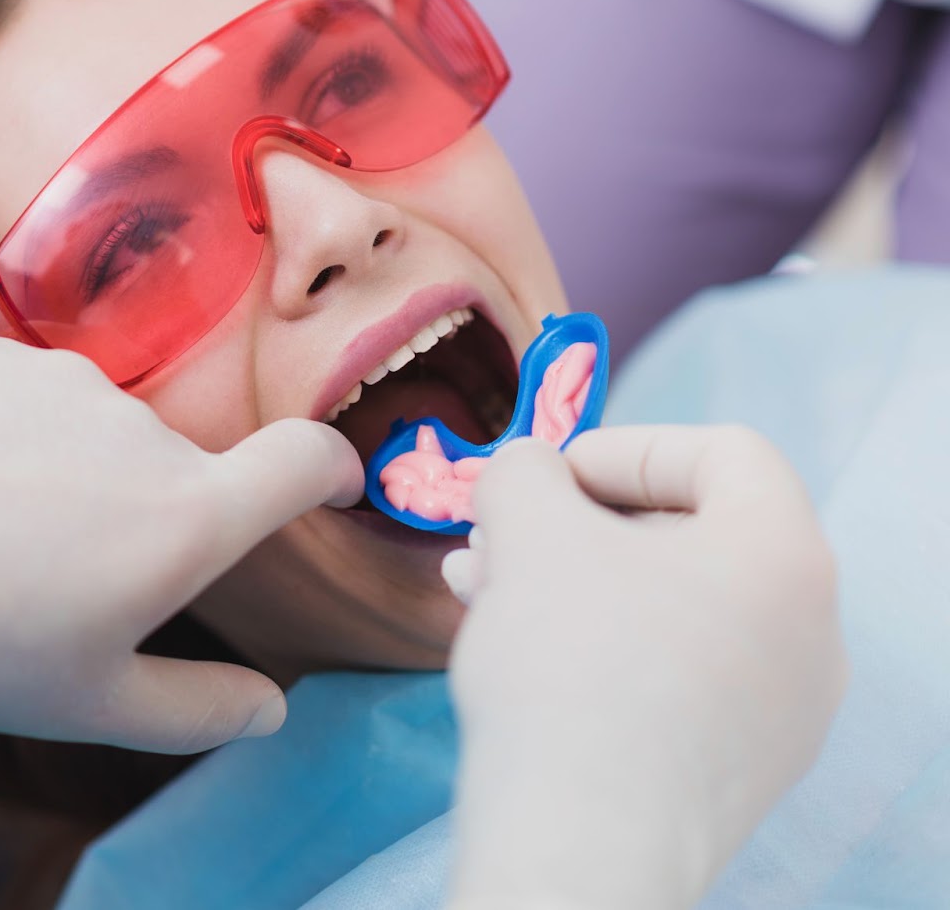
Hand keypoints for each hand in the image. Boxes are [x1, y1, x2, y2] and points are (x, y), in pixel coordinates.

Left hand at [0, 337, 361, 752]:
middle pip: (180, 469)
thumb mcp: (85, 702)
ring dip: (72, 478)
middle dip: (148, 518)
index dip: (332, 472)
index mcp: (185, 517)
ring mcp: (64, 379)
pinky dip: (10, 440)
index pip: (307, 460)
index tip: (324, 487)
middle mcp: (142, 430)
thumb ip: (200, 708)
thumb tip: (272, 706)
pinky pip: (28, 399)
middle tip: (58, 581)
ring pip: (100, 435)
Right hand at [443, 426, 847, 909]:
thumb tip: (526, 471)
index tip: (547, 476)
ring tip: (481, 591)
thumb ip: (524, 471)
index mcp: (787, 555)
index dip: (625, 447)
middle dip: (577, 525)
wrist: (582, 843)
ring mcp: (780, 711)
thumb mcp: (528, 527)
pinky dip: (599, 648)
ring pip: (670, 609)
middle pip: (690, 535)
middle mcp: (809, 632)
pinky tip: (520, 656)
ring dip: (573, 584)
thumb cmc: (571, 665)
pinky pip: (673, 676)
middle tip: (498, 536)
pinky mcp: (738, 769)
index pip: (724, 454)